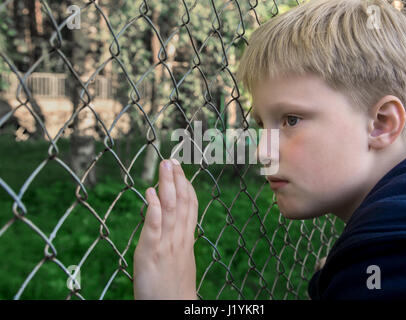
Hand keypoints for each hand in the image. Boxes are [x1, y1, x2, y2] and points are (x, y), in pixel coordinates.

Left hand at [133, 158, 197, 299]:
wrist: (174, 307)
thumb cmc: (174, 287)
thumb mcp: (181, 259)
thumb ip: (178, 240)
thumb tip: (172, 224)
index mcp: (186, 238)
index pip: (190, 207)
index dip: (186, 186)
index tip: (182, 171)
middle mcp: (179, 237)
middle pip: (181, 203)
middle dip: (177, 179)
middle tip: (172, 160)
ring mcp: (167, 244)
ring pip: (170, 209)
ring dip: (167, 185)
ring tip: (165, 166)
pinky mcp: (151, 252)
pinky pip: (154, 226)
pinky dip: (153, 207)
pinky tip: (150, 192)